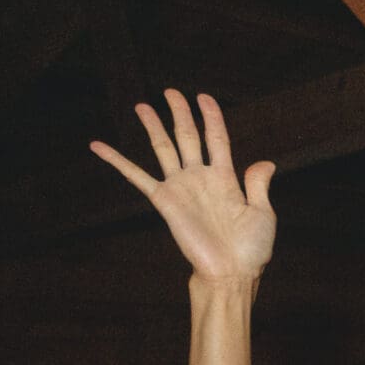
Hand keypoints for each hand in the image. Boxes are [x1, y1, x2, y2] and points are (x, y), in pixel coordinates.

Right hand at [90, 90, 276, 283]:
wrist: (231, 273)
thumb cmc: (250, 249)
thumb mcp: (263, 214)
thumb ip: (258, 186)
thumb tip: (266, 162)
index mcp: (226, 178)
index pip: (217, 138)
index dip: (211, 116)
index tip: (204, 97)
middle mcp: (201, 178)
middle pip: (188, 136)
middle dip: (180, 113)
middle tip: (170, 91)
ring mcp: (180, 187)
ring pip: (164, 147)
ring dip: (153, 126)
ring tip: (142, 105)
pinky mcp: (164, 200)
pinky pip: (136, 175)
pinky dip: (117, 160)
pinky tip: (99, 146)